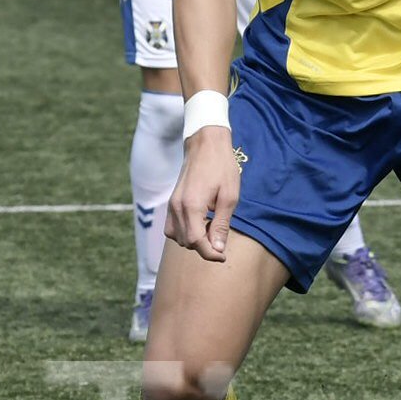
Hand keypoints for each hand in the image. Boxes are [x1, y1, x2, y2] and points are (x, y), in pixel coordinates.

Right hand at [164, 128, 240, 258]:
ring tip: (211, 228)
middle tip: (220, 237)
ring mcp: (171, 205)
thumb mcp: (229, 197)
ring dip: (194, 240)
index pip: (196, 242)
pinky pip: (172, 228)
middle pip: (186, 242)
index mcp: (192, 206)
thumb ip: (221, 225)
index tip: (223, 255)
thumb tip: (217, 249)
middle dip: (203, 247)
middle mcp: (177, 207)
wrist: (205, 144)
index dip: (210, 254)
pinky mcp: (171, 203)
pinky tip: (199, 223)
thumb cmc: (222, 167)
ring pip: (177, 238)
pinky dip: (184, 232)